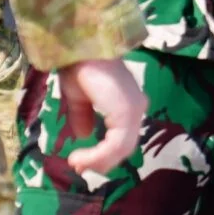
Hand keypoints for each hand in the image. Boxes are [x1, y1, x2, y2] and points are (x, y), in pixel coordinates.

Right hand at [56, 58, 145, 176]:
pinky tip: (79, 158)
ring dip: (97, 161)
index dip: (104, 153)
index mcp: (127, 103)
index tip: (82, 161)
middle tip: (79, 166)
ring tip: (77, 163)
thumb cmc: (79, 65)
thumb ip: (83, 116)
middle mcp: (136, 107)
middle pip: (124, 146)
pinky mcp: (127, 113)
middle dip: (101, 161)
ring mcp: (134, 110)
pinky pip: (114, 145)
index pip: (123, 136)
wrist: (79, 48)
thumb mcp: (78, 97)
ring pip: (121, 149)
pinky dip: (96, 156)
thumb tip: (83, 136)